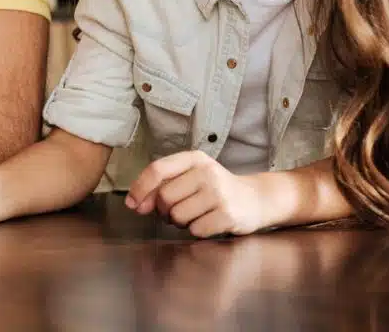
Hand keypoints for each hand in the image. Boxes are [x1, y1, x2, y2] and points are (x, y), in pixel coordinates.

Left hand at [126, 151, 265, 237]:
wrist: (256, 199)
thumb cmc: (216, 188)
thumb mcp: (191, 177)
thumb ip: (163, 185)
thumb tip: (136, 204)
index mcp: (194, 159)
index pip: (157, 169)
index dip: (140, 188)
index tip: (132, 204)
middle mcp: (207, 172)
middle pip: (164, 197)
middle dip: (164, 210)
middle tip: (176, 212)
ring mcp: (219, 193)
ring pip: (177, 215)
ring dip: (180, 222)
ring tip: (196, 214)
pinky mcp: (228, 214)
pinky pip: (195, 229)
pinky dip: (197, 230)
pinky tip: (209, 222)